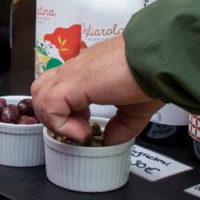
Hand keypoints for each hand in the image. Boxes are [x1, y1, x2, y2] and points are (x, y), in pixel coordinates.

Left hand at [31, 36, 163, 145]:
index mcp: (87, 72)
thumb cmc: (152, 74)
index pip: (57, 87)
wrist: (159, 59)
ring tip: (79, 130)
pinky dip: (61, 124)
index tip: (84, 125)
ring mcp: (73, 72)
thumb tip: (111, 140)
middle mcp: (76, 69)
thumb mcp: (135, 108)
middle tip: (76, 128)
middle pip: (41, 88)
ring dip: (55, 120)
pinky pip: (51, 104)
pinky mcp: (75, 81)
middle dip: (52, 115)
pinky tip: (83, 130)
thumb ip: (121, 125)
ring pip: (40, 94)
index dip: (63, 112)